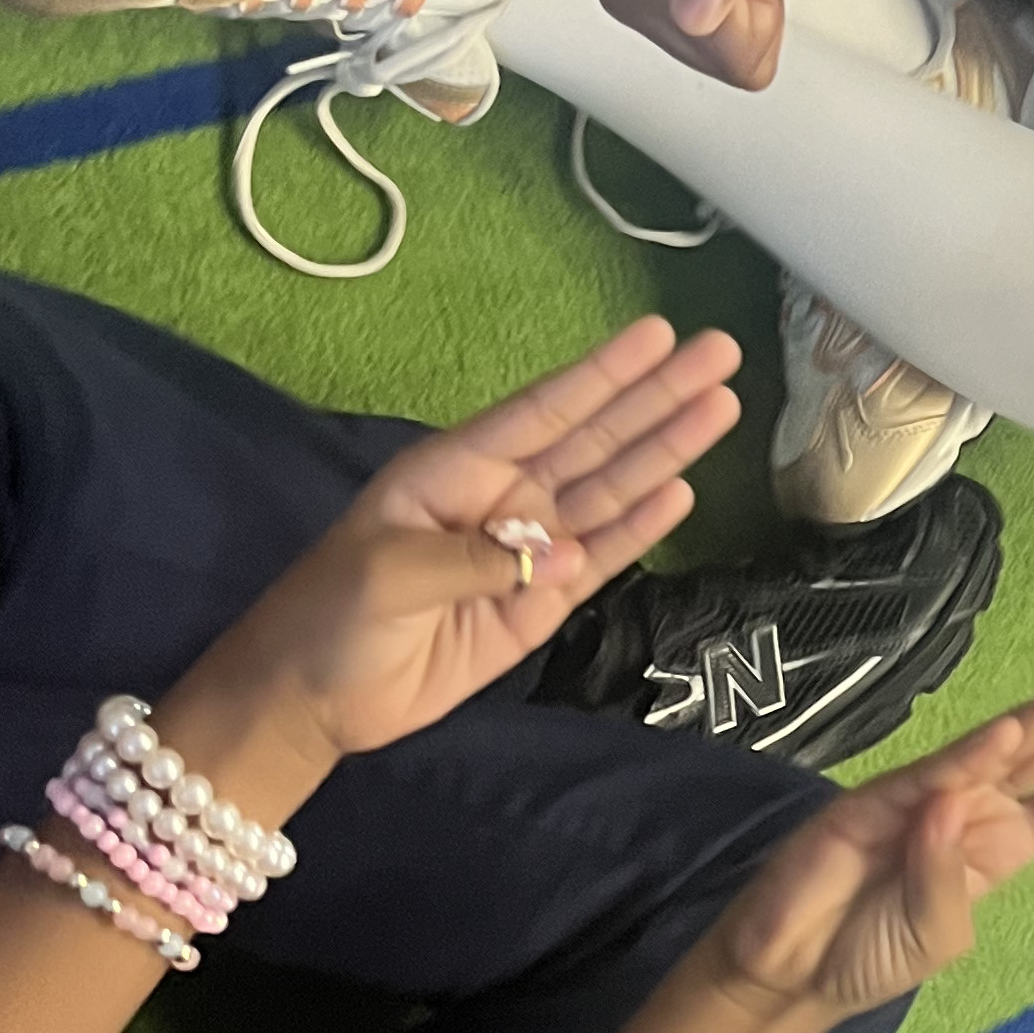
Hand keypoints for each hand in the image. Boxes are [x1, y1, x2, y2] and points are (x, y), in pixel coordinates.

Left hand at [182, 316, 741, 774]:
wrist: (312, 698)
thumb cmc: (331, 615)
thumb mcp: (388, 573)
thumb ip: (476, 559)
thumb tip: (563, 554)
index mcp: (456, 469)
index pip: (543, 411)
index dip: (602, 374)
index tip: (658, 333)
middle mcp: (502, 497)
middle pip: (594, 438)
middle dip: (656, 396)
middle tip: (720, 352)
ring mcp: (527, 551)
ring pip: (610, 490)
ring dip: (665, 450)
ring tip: (722, 407)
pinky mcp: (540, 606)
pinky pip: (601, 558)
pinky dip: (640, 527)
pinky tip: (682, 492)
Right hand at [692, 658, 1033, 1029]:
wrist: (790, 968)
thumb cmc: (870, 954)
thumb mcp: (938, 937)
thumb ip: (949, 881)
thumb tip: (949, 804)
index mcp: (1003, 847)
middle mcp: (977, 810)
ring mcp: (931, 796)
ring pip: (1002, 746)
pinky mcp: (880, 797)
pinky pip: (936, 773)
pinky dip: (970, 755)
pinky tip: (1007, 734)